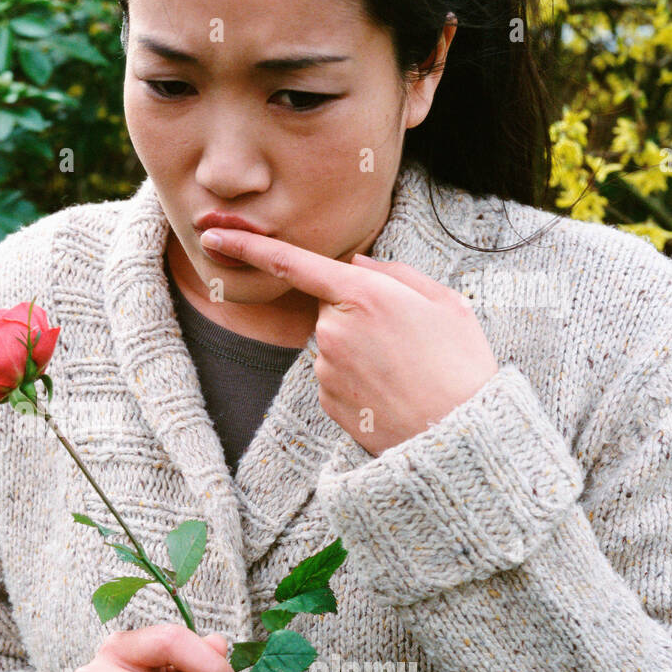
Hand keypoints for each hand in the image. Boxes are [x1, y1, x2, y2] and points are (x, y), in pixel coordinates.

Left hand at [199, 228, 498, 456]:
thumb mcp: (444, 303)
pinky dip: (357, 380)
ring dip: (360, 350)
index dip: (247, 246)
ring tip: (405, 371)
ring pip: (333, 344)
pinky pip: (335, 376)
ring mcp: (326, 368)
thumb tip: (353, 264)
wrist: (457, 435)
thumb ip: (394, 274)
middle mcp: (334, 330)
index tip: (211, 236)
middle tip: (405, 340)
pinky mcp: (325, 400)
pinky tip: (389, 392)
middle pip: (330, 308)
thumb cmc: (460, 364)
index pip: (291, 263)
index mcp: (364, 295)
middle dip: (359, 315)